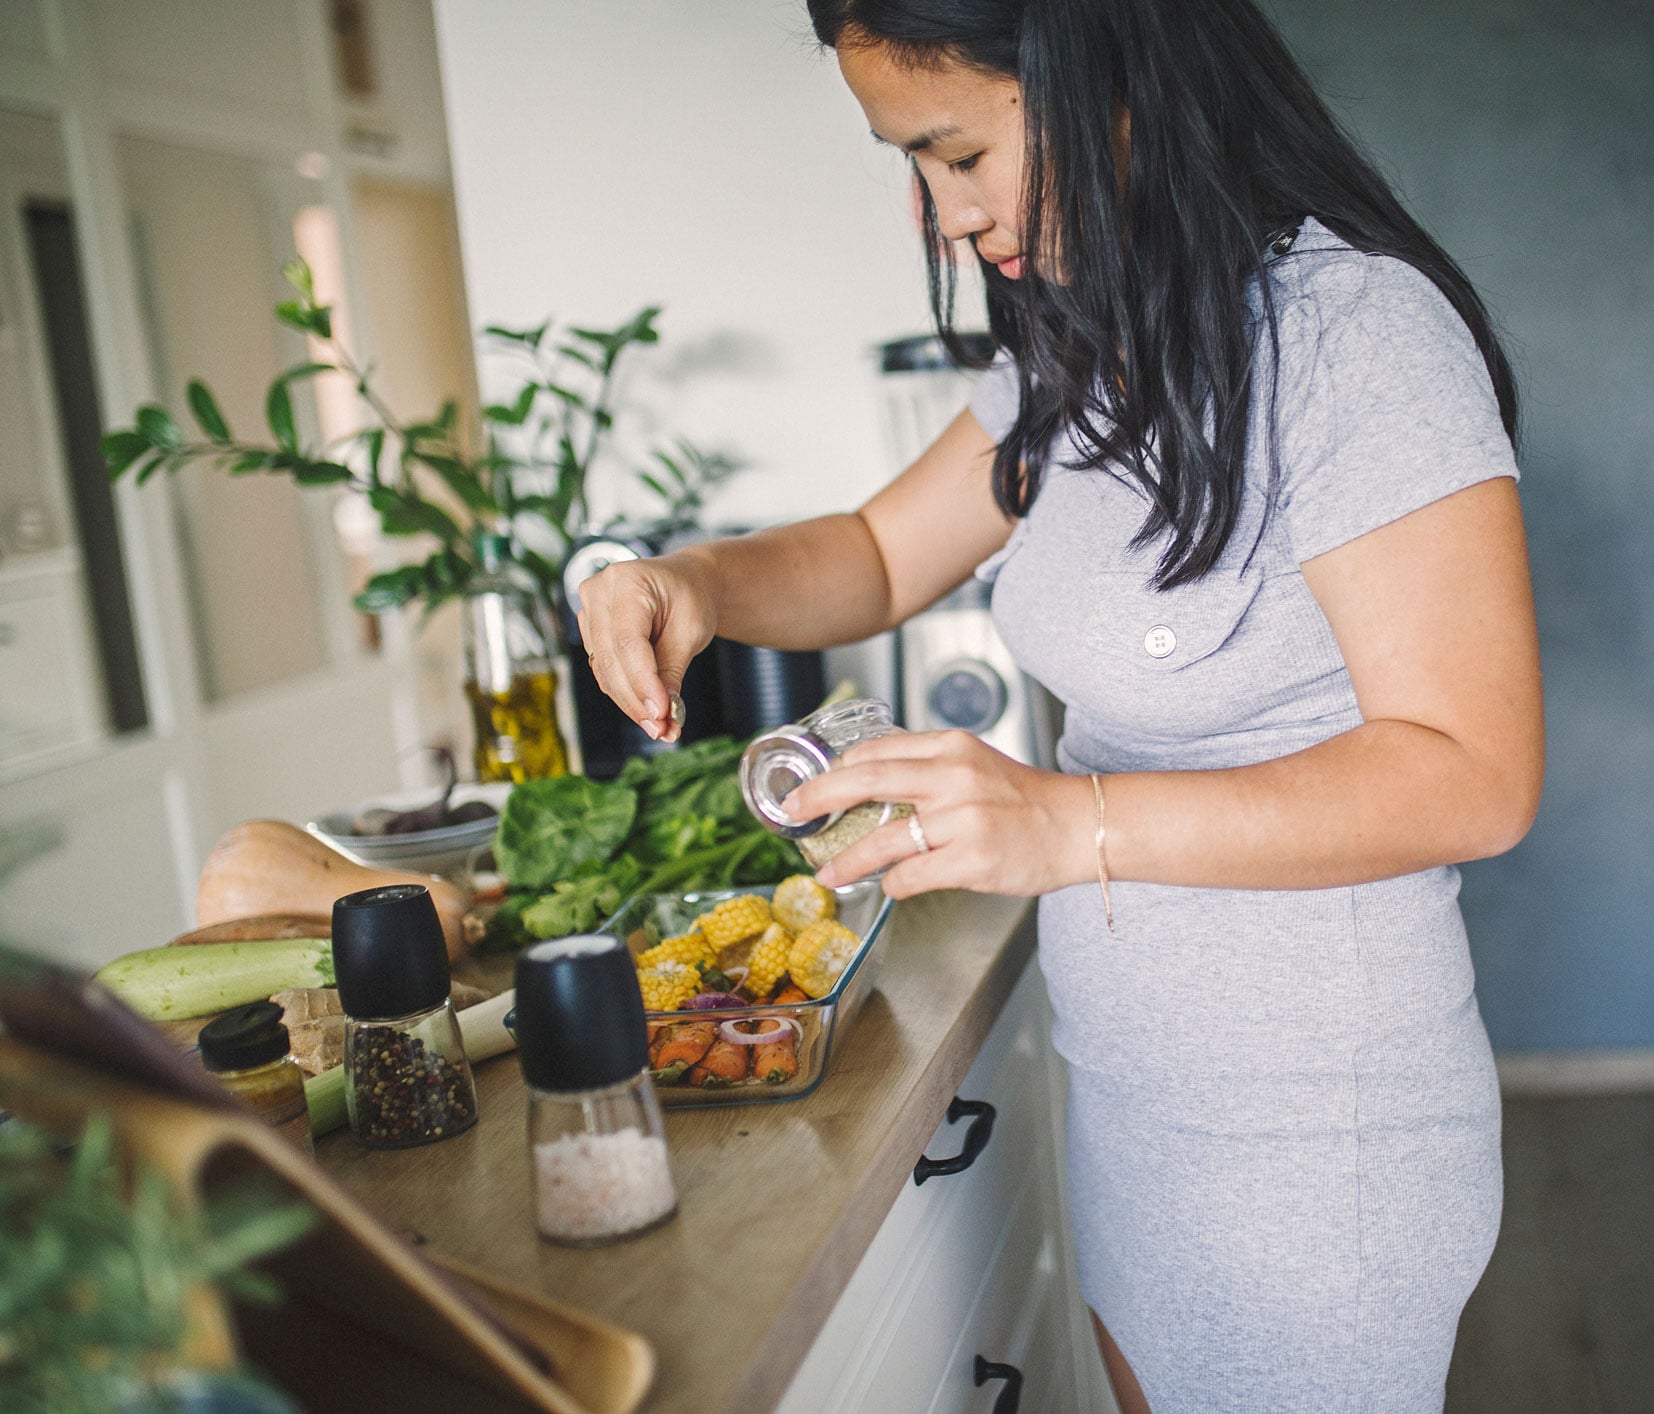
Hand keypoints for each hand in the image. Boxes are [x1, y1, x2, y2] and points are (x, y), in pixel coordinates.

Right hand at [575, 549, 719, 742]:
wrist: (685, 581)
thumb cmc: (691, 597)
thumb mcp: (691, 631)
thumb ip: (672, 671)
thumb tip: (663, 715)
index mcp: (626, 581)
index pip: (628, 643)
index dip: (643, 683)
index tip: (662, 713)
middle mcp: (599, 593)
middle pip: (610, 661)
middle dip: (637, 701)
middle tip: (662, 729)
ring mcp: (589, 612)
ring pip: (604, 672)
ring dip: (631, 703)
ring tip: (661, 727)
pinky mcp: (590, 632)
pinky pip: (604, 670)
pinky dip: (626, 693)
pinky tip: (649, 711)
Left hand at [785, 730, 1093, 899]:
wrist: (1078, 825)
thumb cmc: (1024, 800)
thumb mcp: (973, 764)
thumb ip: (926, 768)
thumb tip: (868, 783)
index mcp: (949, 747)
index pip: (876, 750)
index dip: (835, 769)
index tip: (811, 786)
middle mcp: (953, 776)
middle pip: (867, 780)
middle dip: (820, 797)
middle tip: (793, 813)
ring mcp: (963, 819)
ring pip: (883, 838)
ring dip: (847, 860)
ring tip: (827, 873)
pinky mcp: (973, 858)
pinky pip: (912, 875)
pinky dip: (893, 883)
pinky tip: (890, 886)